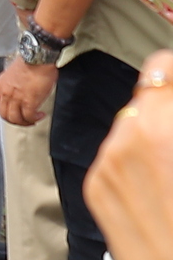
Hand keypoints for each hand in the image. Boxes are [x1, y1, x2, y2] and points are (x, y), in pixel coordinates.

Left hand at [0, 58, 59, 126]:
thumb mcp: (13, 73)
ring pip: (15, 118)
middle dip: (14, 120)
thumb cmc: (29, 62)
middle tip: (24, 120)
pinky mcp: (29, 101)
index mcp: (0, 84)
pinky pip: (29, 117)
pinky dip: (34, 119)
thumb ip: (12, 85)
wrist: (38, 57)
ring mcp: (16, 97)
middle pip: (4, 114)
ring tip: (33, 119)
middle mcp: (5, 92)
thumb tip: (20, 93)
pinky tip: (40, 115)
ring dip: (25, 122)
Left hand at [86, 50, 172, 259]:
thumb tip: (166, 103)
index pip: (161, 71)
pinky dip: (133, 158)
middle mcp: (121, 140)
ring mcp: (102, 164)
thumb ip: (172, 120)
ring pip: (127, 126)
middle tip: (169, 125)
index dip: (171, 73)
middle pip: (144, 97)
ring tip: (166, 159)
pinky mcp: (94, 188)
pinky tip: (157, 183)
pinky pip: (113, 156)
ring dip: (148, 130)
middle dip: (164, 105)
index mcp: (156, 131)